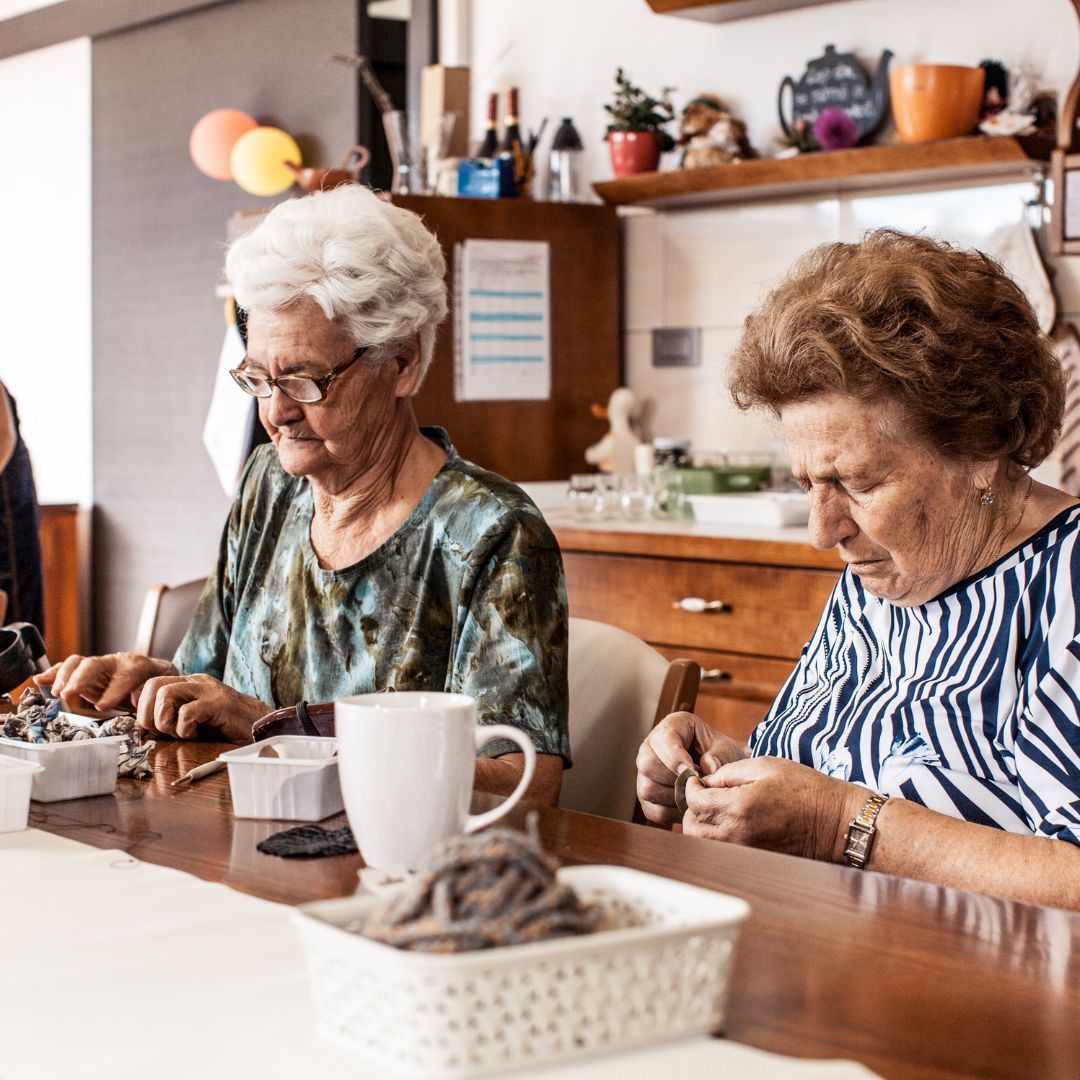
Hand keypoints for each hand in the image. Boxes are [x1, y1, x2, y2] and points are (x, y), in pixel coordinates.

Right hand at [36, 652, 175, 711]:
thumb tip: (138, 705)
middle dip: (80, 679)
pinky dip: (53, 673)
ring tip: (56, 692)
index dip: (112, 691)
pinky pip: (68, 669)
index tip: (102, 707)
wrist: (154, 673)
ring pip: (78, 663)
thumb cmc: (154, 686)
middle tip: (68, 694)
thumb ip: (147, 699)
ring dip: (64, 677)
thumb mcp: (157, 692)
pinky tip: (39, 680)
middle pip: (95, 664)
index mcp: (137, 667)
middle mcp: (116, 663)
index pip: (124, 676)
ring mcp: (99, 666)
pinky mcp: (86, 673)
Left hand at [135, 673, 268, 741]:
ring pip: (166, 693)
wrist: (262, 727)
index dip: (142, 708)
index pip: (151, 685)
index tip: (149, 729)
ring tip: (180, 733)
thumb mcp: (195, 720)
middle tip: (162, 732)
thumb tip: (143, 729)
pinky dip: (184, 728)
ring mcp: (208, 690)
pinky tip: (196, 735)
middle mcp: (197, 682)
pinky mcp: (218, 703)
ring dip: (165, 720)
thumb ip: (172, 718)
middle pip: (153, 685)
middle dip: (148, 714)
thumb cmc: (228, 728)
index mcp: (189, 684)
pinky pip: (187, 711)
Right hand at [635, 711, 746, 824]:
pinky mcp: (647, 796)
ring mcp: (645, 773)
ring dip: (675, 797)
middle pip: (648, 765)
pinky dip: (673, 813)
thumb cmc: (720, 755)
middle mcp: (651, 747)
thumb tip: (708, 767)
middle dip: (675, 779)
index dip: (675, 757)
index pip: (662, 739)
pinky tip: (688, 805)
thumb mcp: (726, 749)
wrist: (721, 772)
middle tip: (697, 785)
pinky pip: (653, 810)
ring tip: (695, 794)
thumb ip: (719, 755)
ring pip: (648, 789)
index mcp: (672, 727)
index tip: (694, 771)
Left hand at [682, 756, 862, 861]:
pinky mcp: (752, 860)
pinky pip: (721, 852)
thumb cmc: (804, 788)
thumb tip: (705, 781)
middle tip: (704, 794)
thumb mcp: (765, 765)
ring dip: (701, 824)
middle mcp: (737, 834)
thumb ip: (728, 772)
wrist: (835, 822)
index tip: (697, 780)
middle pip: (693, 826)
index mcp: (739, 807)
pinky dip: (715, 839)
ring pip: (703, 842)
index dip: (690, 787)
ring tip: (715, 809)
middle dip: (692, 808)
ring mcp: (744, 851)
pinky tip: (727, 823)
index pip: (694, 802)